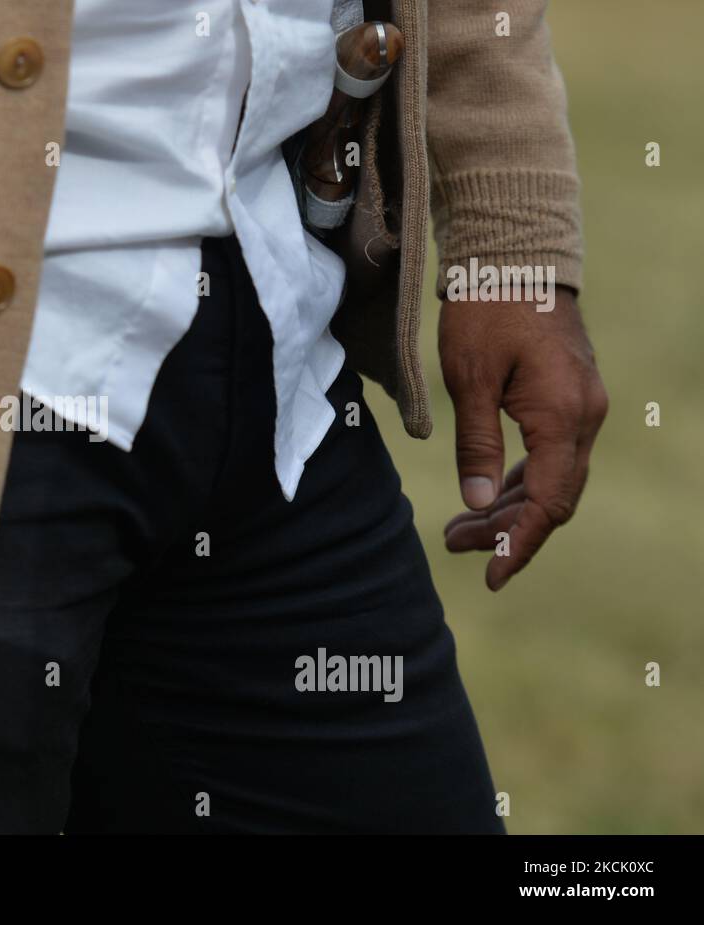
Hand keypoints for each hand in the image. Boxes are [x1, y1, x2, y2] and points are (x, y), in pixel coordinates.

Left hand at [439, 286, 607, 590]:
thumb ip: (476, 444)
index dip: (519, 544)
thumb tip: (475, 502)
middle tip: (452, 543)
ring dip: (507, 506)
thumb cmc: (485, 310)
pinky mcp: (569, 398)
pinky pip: (550, 455)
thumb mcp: (468, 379)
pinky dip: (518, 479)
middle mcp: (584, 417)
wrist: (515, 256)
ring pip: (551, 478)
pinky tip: (484, 495)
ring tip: (457, 528)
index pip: (548, 502)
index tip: (491, 577)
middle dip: (504, 529)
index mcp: (563, 417)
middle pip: (552, 497)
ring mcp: (581, 407)